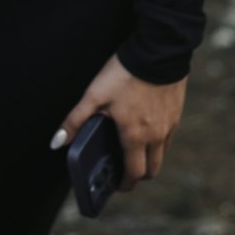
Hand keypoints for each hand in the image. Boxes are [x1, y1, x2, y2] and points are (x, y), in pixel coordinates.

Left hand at [51, 53, 186, 191]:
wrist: (157, 50)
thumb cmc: (124, 73)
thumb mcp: (94, 95)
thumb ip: (76, 120)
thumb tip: (57, 143)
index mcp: (135, 137)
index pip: (134, 174)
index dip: (124, 184)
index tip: (115, 184)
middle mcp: (156, 136)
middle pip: (152, 170)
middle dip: (138, 174)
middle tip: (124, 169)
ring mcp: (169, 125)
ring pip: (161, 153)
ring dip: (149, 157)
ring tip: (132, 146)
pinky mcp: (176, 113)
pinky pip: (168, 135)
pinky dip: (157, 139)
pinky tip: (145, 124)